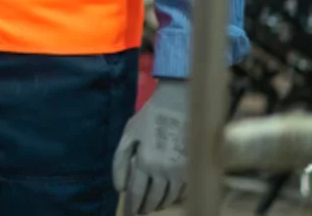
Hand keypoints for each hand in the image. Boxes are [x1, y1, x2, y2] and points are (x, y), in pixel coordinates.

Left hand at [112, 79, 187, 214]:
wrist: (179, 105)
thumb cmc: (149, 118)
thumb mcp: (128, 134)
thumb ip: (120, 161)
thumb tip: (119, 187)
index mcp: (145, 163)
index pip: (137, 193)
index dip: (132, 205)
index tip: (130, 212)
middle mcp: (163, 172)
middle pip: (154, 199)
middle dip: (145, 207)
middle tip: (140, 211)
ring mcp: (180, 172)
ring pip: (169, 198)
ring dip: (160, 204)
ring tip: (152, 206)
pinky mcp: (192, 168)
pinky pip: (183, 191)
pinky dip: (174, 198)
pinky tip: (168, 197)